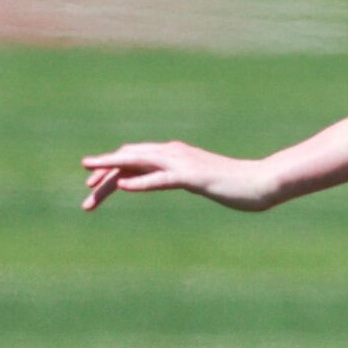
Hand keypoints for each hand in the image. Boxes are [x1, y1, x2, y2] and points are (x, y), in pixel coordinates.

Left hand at [81, 142, 280, 211]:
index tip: (93, 186)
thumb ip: (184, 177)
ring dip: (112, 175)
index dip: (111, 170)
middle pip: (130, 160)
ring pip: (139, 165)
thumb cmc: (236, 183)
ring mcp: (184, 164)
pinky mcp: (194, 178)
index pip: (135, 158)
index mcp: (176, 154)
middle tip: (85, 194)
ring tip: (90, 187)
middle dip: (104, 173)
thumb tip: (174, 180)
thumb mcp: (202, 180)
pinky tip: (124, 187)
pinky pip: (162, 179)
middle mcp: (175, 154)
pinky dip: (142, 182)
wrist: (263, 181)